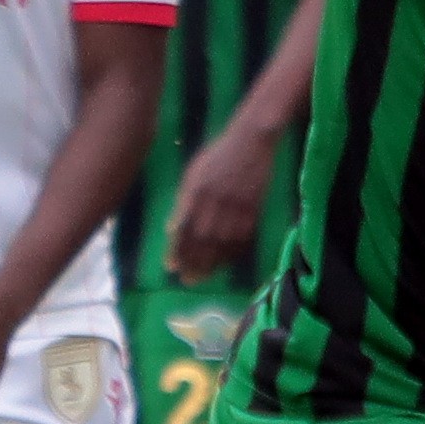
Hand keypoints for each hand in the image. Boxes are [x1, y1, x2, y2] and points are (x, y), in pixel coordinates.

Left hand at [166, 119, 280, 282]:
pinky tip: (225, 263)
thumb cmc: (218, 156)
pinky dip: (232, 253)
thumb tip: (171, 229)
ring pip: (222, 243)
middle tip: (186, 280)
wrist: (251, 142)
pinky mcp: (254, 210)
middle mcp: (215, 203)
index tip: (171, 267)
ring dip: (211, 263)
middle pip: (202, 241)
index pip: (184, 228)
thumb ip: (183, 202)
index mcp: (196, 193)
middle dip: (193, 263)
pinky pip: (242, 238)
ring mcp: (236, 208)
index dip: (177, 250)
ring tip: (202, 278)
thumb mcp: (193, 174)